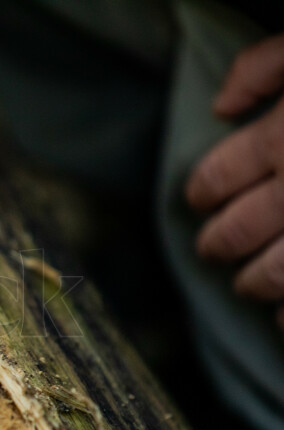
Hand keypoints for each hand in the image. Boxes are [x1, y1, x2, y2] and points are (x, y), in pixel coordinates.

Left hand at [186, 34, 283, 327]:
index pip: (218, 177)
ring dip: (252, 283)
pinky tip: (282, 318)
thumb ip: (265, 67)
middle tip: (212, 247)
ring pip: (273, 273)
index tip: (199, 200)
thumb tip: (221, 107)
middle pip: (237, 230)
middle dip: (217, 243)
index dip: (201, 192)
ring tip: (246, 283)